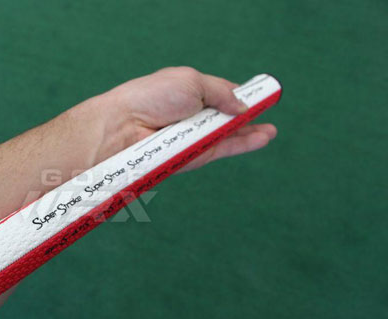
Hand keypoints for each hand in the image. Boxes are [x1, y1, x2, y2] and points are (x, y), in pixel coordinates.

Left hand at [94, 67, 276, 169]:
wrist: (126, 127)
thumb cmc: (153, 97)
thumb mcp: (191, 81)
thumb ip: (220, 92)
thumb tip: (242, 105)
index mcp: (187, 91)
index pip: (218, 93)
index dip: (238, 94)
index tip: (257, 94)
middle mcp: (191, 116)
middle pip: (224, 118)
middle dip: (247, 117)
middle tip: (268, 113)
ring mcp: (193, 138)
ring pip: (227, 137)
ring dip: (251, 133)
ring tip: (271, 131)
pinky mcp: (195, 157)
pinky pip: (223, 151)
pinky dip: (244, 144)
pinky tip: (263, 138)